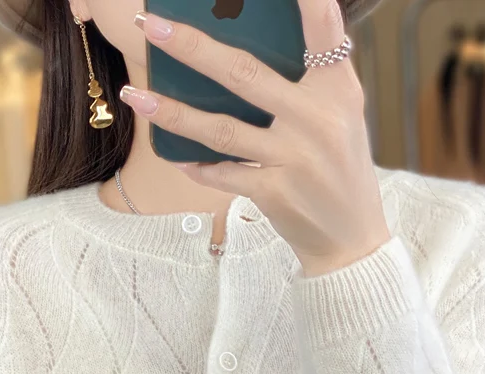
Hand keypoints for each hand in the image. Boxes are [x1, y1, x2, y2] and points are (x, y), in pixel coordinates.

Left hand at [122, 0, 390, 276]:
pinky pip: (224, 175)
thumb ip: (313, 74)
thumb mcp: (342, 113)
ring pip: (221, 130)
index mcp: (336, 89)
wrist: (350, 237)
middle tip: (151, 26)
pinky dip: (198, 167)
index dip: (308, 2)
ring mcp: (293, 158)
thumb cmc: (341, 166)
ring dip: (172, 113)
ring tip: (134, 96)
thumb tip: (250, 39)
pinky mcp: (275, 193)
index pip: (322, 32)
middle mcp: (315, 120)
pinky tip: (175, 157)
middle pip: (244, 75)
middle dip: (192, 48)